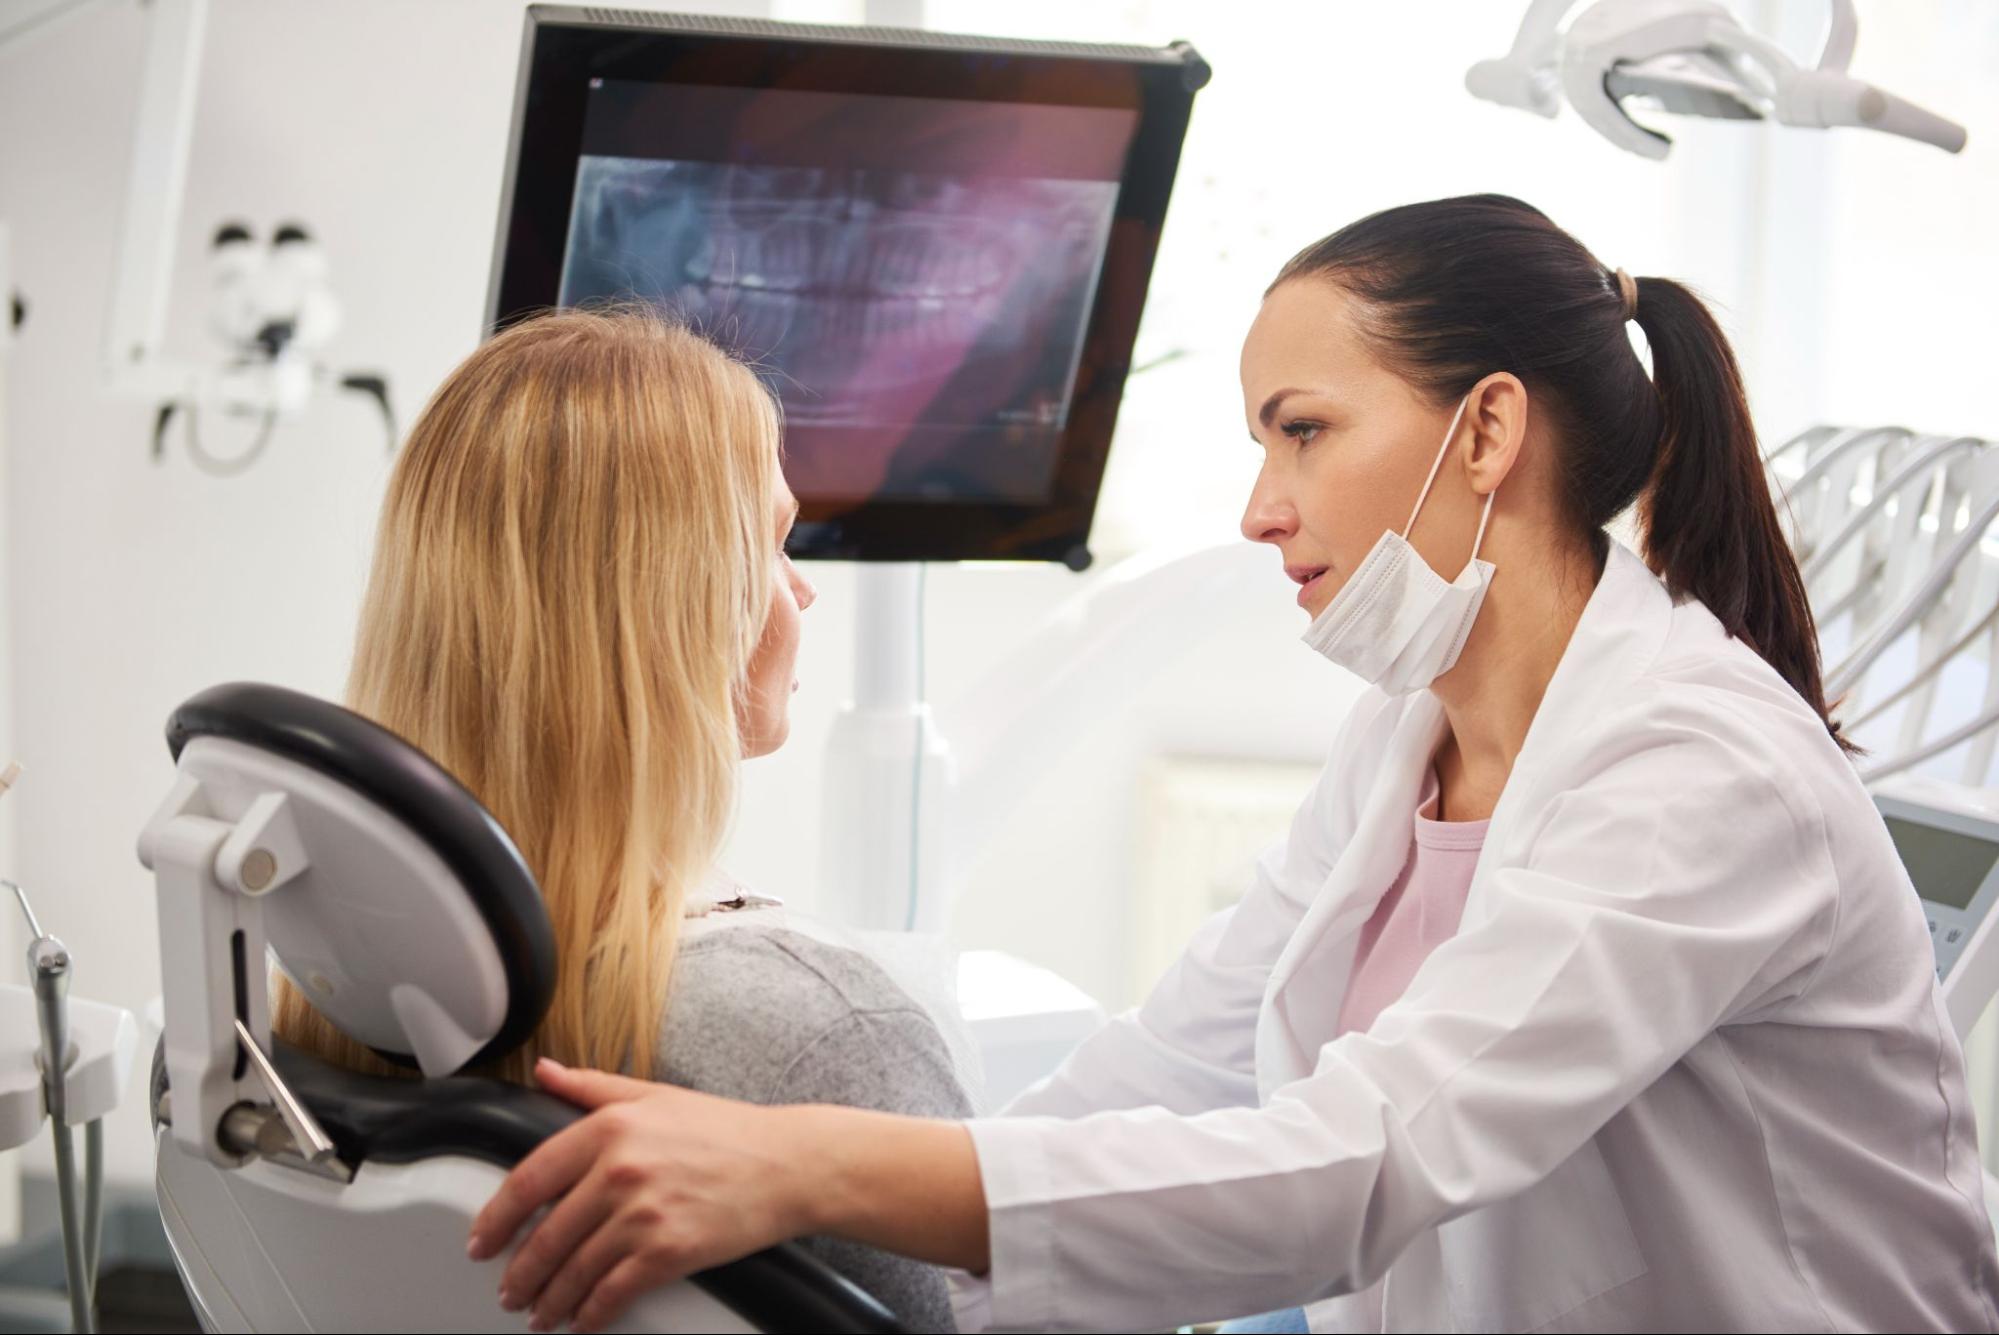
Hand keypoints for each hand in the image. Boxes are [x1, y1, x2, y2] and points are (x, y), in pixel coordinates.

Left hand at [468, 1058, 814, 1332]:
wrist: (788, 1164)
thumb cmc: (726, 1131)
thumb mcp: (655, 1096)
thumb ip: (592, 1087)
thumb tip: (544, 1072)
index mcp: (610, 1127)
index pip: (529, 1179)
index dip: (496, 1218)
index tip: (481, 1241)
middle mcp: (619, 1170)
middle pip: (546, 1235)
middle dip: (520, 1274)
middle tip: (509, 1291)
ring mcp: (643, 1214)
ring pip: (574, 1270)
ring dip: (550, 1300)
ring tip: (539, 1312)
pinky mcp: (668, 1252)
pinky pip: (613, 1293)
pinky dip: (591, 1313)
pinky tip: (582, 1320)